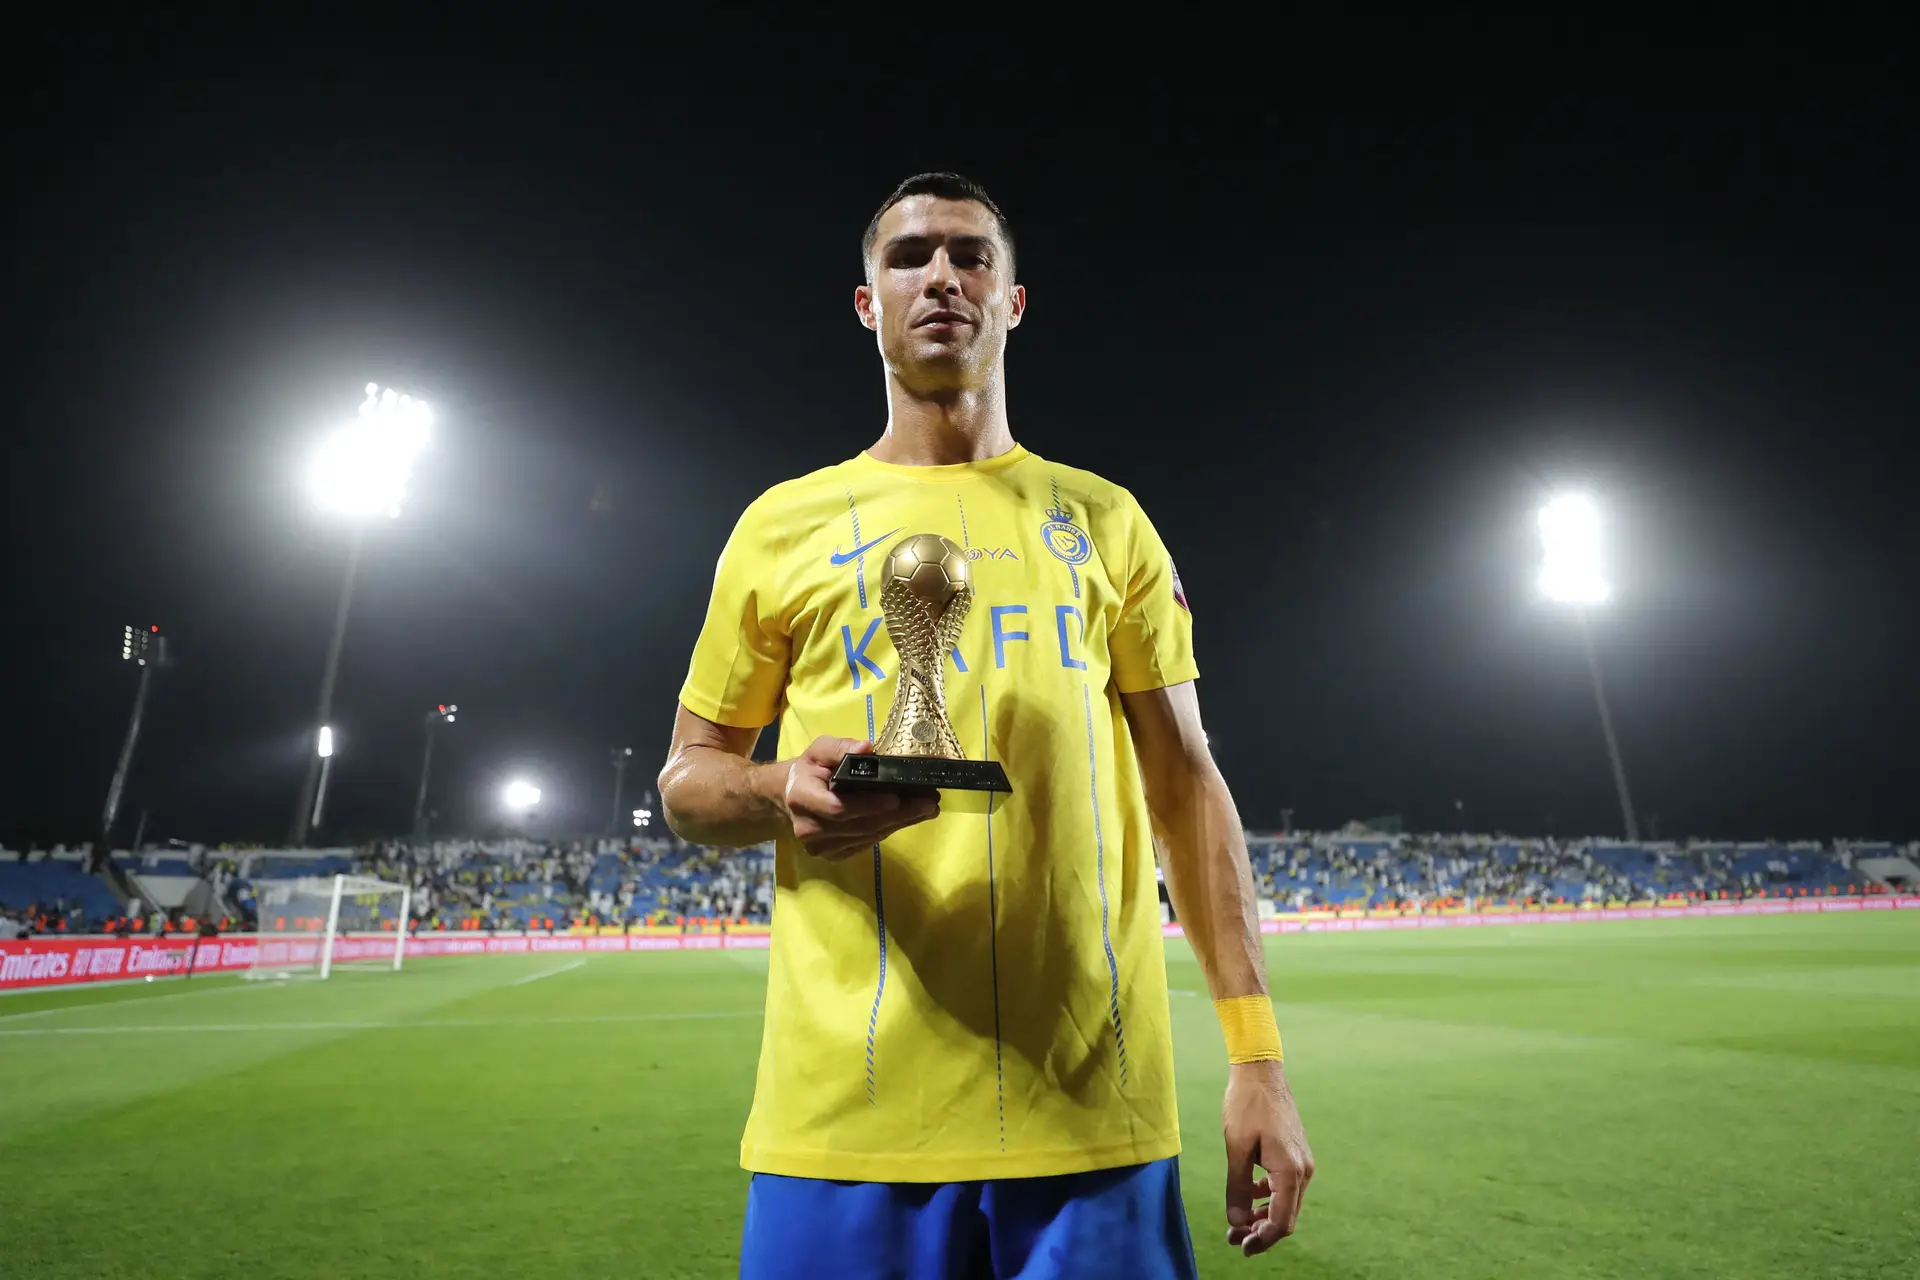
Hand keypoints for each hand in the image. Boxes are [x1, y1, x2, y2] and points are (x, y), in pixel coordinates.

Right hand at [775, 737, 938, 858]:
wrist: (790, 797)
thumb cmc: (809, 770)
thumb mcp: (818, 750)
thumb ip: (840, 747)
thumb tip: (867, 747)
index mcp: (802, 798)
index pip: (838, 807)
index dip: (868, 804)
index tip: (896, 797)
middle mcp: (810, 828)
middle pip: (860, 825)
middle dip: (898, 814)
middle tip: (928, 803)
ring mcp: (822, 847)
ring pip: (868, 836)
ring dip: (900, 823)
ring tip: (927, 808)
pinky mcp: (834, 855)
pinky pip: (868, 843)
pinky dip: (889, 829)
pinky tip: (908, 818)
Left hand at [1223, 1060, 1313, 1255]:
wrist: (1261, 1071)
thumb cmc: (1246, 1105)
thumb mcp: (1236, 1148)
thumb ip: (1238, 1188)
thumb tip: (1236, 1222)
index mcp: (1290, 1170)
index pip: (1281, 1221)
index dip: (1262, 1240)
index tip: (1241, 1247)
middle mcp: (1302, 1169)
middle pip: (1285, 1216)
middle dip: (1260, 1232)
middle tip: (1233, 1239)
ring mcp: (1302, 1162)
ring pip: (1285, 1202)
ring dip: (1263, 1216)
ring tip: (1236, 1223)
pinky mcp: (1296, 1154)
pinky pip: (1285, 1186)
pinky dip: (1268, 1197)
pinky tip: (1249, 1195)